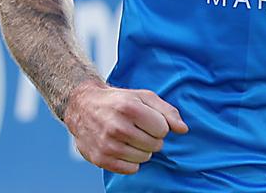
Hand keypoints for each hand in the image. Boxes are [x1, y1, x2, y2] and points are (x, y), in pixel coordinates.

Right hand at [63, 81, 188, 174]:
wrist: (82, 106)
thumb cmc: (117, 101)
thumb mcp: (143, 97)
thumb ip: (166, 111)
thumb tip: (183, 129)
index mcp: (129, 107)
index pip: (163, 129)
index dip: (158, 126)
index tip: (148, 120)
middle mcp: (117, 126)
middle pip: (155, 145)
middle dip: (151, 138)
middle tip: (138, 129)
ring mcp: (107, 144)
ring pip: (144, 158)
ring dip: (141, 150)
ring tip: (129, 137)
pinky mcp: (101, 158)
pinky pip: (130, 169)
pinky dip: (130, 161)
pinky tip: (122, 148)